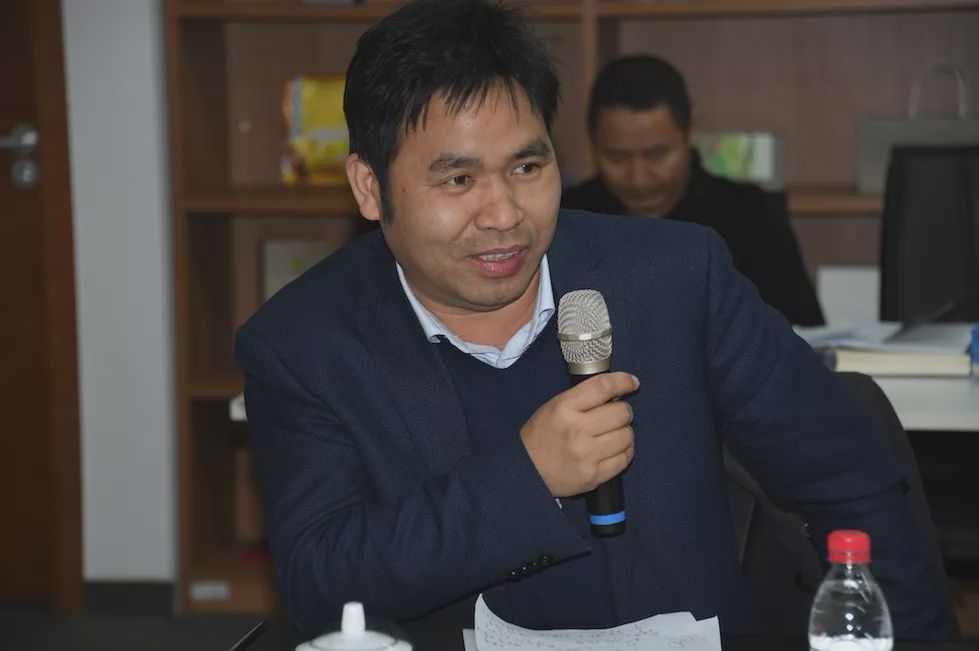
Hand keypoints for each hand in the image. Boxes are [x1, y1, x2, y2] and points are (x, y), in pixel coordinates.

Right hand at [520, 372, 638, 496]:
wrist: (527, 472)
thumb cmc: (541, 435)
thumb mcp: (554, 407)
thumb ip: (583, 398)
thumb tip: (617, 392)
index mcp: (564, 408)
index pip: (603, 387)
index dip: (623, 381)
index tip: (632, 382)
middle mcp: (577, 430)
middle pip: (621, 412)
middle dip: (623, 411)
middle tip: (616, 415)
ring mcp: (587, 455)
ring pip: (626, 436)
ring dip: (625, 432)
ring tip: (614, 433)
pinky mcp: (594, 476)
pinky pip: (624, 459)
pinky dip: (624, 451)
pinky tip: (615, 449)